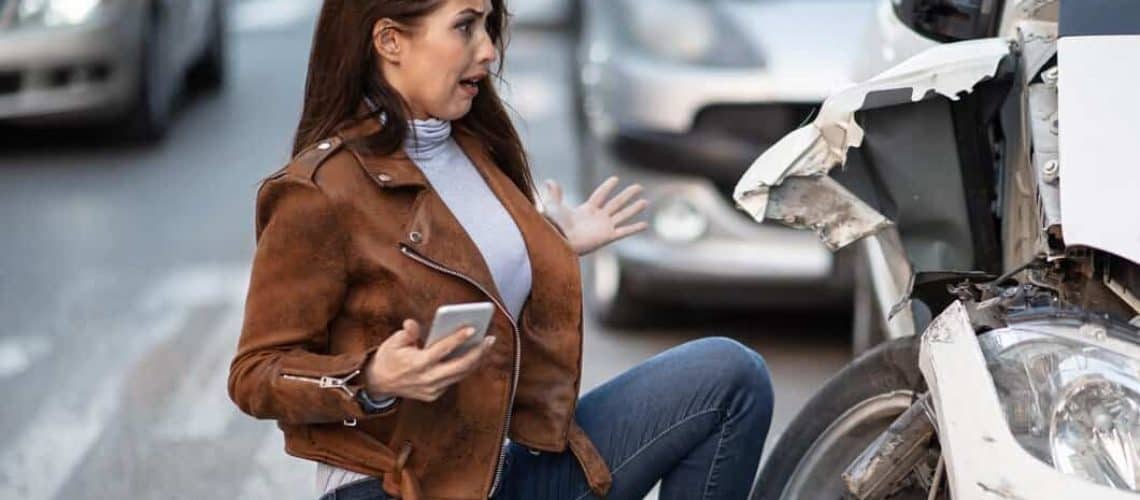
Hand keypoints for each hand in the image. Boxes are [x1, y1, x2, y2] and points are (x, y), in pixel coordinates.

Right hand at [363, 319, 495, 401]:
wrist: (378, 384)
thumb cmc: (388, 358)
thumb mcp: (393, 342)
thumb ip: (408, 333)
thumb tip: (413, 324)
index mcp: (417, 364)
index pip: (443, 350)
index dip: (458, 338)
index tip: (473, 328)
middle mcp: (427, 379)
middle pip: (460, 366)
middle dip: (478, 353)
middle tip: (490, 339)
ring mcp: (432, 390)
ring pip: (461, 375)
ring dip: (476, 361)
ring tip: (487, 346)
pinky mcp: (434, 395)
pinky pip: (454, 380)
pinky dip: (464, 368)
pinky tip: (474, 356)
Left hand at [542, 176, 648, 254]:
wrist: (559, 240)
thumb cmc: (554, 225)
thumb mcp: (553, 206)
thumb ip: (554, 194)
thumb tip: (549, 181)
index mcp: (587, 210)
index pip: (600, 195)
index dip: (608, 187)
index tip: (616, 179)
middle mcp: (598, 218)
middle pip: (616, 203)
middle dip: (628, 195)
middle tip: (639, 187)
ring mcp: (604, 227)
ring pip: (623, 215)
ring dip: (634, 208)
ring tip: (646, 201)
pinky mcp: (607, 237)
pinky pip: (624, 231)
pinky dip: (635, 228)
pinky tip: (645, 224)